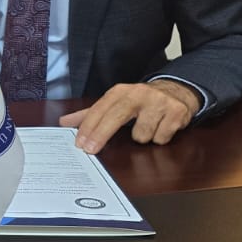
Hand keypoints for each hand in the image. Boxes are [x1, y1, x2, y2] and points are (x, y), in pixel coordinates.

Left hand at [59, 80, 198, 153]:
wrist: (177, 90)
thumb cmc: (141, 101)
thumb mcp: (115, 103)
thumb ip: (90, 113)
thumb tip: (64, 122)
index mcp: (122, 91)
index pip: (101, 109)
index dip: (89, 127)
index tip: (80, 143)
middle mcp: (139, 93)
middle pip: (117, 116)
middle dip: (102, 135)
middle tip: (91, 150)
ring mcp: (159, 102)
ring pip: (141, 135)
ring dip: (143, 137)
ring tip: (147, 126)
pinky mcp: (176, 113)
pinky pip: (160, 138)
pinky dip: (159, 137)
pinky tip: (161, 127)